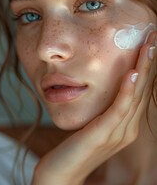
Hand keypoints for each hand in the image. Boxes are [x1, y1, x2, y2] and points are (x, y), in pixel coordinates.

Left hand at [31, 32, 156, 184]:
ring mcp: (118, 132)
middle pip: (142, 89)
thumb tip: (109, 89)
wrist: (61, 172)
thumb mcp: (95, 123)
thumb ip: (106, 109)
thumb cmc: (77, 145)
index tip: (148, 42)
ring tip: (149, 47)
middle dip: (149, 62)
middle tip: (154, 36)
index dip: (146, 65)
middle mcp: (127, 127)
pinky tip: (132, 74)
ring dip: (143, 70)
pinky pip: (119, 110)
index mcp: (125, 123)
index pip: (140, 89)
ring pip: (135, 96)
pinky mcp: (103, 135)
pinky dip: (128, 92)